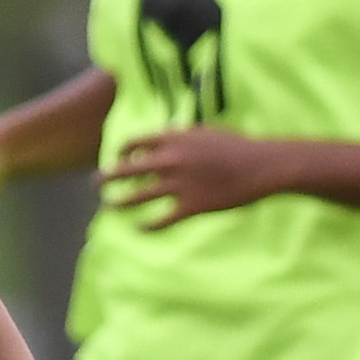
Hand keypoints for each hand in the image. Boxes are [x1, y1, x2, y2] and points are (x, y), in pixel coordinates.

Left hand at [102, 128, 294, 227]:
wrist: (263, 166)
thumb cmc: (238, 147)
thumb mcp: (206, 132)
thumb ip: (182, 135)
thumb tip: (167, 137)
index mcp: (174, 139)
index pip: (134, 144)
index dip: (122, 153)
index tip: (118, 161)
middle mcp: (171, 160)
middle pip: (128, 170)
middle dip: (108, 177)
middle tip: (97, 184)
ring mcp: (181, 184)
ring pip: (139, 196)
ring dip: (120, 202)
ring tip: (110, 207)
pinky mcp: (192, 206)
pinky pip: (162, 219)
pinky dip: (147, 226)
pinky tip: (139, 228)